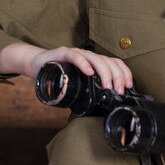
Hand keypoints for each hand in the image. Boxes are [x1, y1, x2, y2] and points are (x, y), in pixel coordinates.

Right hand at [0, 43, 132, 94]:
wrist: (35, 63)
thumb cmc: (57, 74)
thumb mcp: (76, 84)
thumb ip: (86, 91)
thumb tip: (97, 111)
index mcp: (93, 62)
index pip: (114, 63)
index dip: (124, 72)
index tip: (129, 86)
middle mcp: (88, 56)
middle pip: (108, 61)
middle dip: (117, 76)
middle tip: (119, 90)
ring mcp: (76, 54)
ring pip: (95, 58)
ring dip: (104, 72)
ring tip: (107, 85)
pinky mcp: (62, 53)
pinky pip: (75, 56)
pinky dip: (83, 63)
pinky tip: (88, 72)